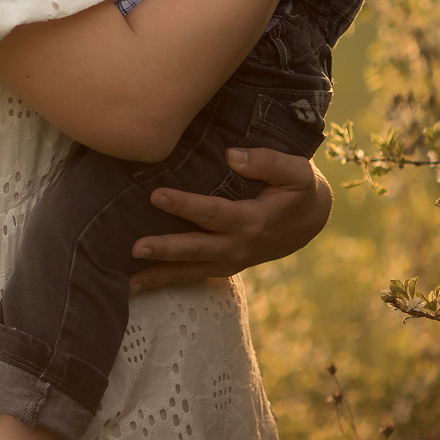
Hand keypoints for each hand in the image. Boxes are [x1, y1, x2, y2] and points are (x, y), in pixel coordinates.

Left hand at [127, 148, 332, 291]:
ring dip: (159, 276)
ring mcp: (232, 260)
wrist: (311, 220)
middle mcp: (240, 246)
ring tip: (128, 283)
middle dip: (166, 249)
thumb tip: (231, 155)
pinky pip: (193, 275)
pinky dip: (166, 280)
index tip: (156, 195)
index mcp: (254, 221)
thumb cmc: (299, 190)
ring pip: (191, 271)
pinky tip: (138, 284)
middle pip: (197, 249)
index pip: (214, 213)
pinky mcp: (224, 265)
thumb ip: (268, 161)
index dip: (185, 205)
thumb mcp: (297, 171)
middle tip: (135, 248)